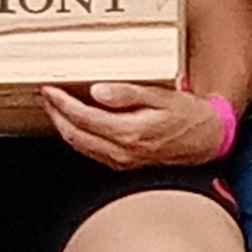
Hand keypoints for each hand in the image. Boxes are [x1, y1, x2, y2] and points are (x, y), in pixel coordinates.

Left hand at [42, 81, 227, 172]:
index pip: (83, 118)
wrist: (205, 139)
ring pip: (79, 145)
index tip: (50, 88)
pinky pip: (90, 150)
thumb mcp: (160, 96)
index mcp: (128, 132)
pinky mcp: (123, 163)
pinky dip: (76, 135)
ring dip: (63, 125)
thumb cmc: (185, 115)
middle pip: (74, 134)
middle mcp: (121, 151)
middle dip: (56, 113)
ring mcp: (121, 160)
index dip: (62, 103)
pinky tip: (74, 122)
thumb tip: (97, 91)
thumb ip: (127, 94)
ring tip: (54, 105)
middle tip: (46, 94)